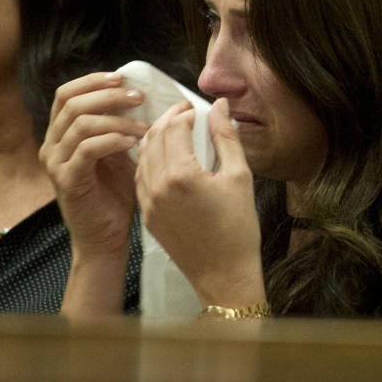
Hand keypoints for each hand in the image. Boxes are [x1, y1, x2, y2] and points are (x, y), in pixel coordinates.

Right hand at [40, 72, 147, 259]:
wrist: (107, 237)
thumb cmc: (115, 194)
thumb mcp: (118, 151)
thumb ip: (119, 125)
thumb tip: (139, 95)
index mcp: (61, 134)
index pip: (66, 93)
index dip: (93, 81)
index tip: (122, 77)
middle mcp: (51, 145)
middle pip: (72, 103)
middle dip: (109, 95)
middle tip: (139, 98)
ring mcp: (56, 163)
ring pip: (80, 123)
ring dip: (117, 120)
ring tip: (143, 127)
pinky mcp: (66, 180)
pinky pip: (87, 149)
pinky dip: (112, 140)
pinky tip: (132, 142)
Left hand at [135, 98, 264, 308]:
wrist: (223, 275)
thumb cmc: (238, 228)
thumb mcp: (240, 176)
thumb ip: (227, 137)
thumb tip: (220, 106)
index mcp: (181, 175)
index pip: (175, 127)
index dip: (187, 113)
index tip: (199, 109)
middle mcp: (157, 186)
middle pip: (155, 137)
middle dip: (170, 120)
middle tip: (187, 113)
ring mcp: (148, 202)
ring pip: (143, 156)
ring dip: (157, 138)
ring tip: (177, 131)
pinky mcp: (146, 215)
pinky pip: (141, 177)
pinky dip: (151, 160)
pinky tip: (167, 157)